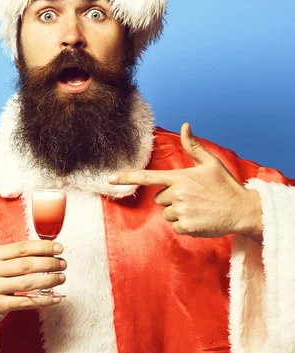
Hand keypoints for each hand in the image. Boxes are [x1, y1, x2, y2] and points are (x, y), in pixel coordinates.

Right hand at [0, 240, 66, 340]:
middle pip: (26, 264)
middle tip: (63, 264)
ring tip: (61, 278)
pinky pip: (25, 302)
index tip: (59, 248)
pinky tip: (55, 298)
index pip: (22, 248)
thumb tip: (48, 249)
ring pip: (27, 283)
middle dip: (49, 263)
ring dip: (49, 280)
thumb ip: (17, 257)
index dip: (43, 247)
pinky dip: (43, 300)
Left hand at [108, 123, 262, 239]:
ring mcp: (181, 210)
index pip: (148, 176)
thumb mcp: (211, 163)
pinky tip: (199, 219)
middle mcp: (178, 193)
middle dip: (172, 199)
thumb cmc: (226, 186)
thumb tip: (185, 125)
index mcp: (180, 177)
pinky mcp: (186, 226)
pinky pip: (175, 227)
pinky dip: (185, 226)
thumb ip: (193, 146)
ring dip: (178, 213)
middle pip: (160, 199)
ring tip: (198, 209)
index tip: (110, 179)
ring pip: (166, 214)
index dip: (127, 177)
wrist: (242, 210)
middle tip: (193, 198)